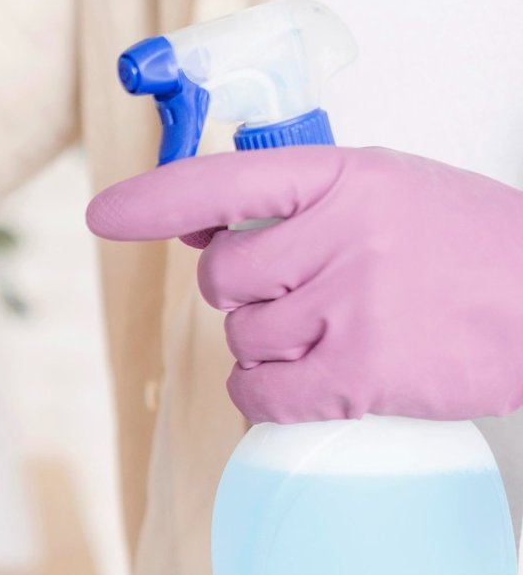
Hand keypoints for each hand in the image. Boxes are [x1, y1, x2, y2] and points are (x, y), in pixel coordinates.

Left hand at [86, 146, 522, 423]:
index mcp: (347, 177)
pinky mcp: (360, 372)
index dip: (155, 200)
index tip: (105, 214)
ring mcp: (350, 303)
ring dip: (271, 350)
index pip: (224, 181)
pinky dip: (270, 397)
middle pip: (223, 280)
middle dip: (248, 297)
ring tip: (343, 335)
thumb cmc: (470, 253)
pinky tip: (317, 383)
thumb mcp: (389, 194)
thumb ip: (299, 204)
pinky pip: (260, 394)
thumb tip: (196, 227)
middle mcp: (343, 234)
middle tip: (311, 298)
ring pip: (241, 341)